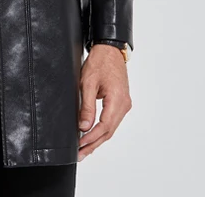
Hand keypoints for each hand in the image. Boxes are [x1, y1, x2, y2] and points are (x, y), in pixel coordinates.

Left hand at [77, 45, 131, 161]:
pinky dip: (102, 129)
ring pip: (111, 127)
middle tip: (80, 154)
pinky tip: (93, 135)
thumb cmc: (100, 62)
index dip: (91, 138)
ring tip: (84, 149)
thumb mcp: (88, 83)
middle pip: (109, 131)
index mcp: (117, 100)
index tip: (79, 145)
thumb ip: (87, 106)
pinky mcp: (121, 102)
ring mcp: (124, 104)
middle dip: (93, 143)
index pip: (104, 126)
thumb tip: (84, 127)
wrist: (110, 50)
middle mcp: (124, 104)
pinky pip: (112, 120)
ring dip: (98, 138)